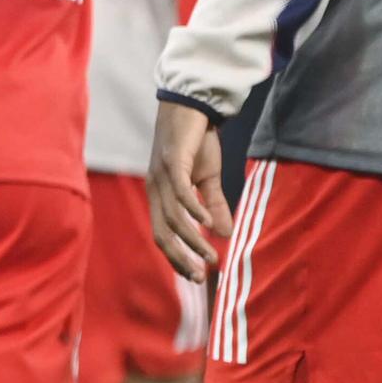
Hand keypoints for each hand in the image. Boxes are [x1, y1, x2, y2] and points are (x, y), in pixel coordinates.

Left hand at [147, 98, 233, 279]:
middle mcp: (156, 189)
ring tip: (210, 254)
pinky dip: (192, 209)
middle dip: (180, 257)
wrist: (192, 106)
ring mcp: (161, 176)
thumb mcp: (208, 178)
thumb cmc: (196, 142)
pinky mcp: (172, 161)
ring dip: (192, 239)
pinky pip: (180, 192)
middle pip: (162, 232)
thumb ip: (214, 205)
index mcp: (160, 196)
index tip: (196, 276)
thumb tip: (225, 233)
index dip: (177, 257)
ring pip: (172, 217)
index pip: (163, 234)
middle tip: (200, 275)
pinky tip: (206, 224)